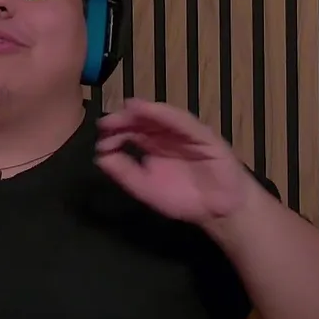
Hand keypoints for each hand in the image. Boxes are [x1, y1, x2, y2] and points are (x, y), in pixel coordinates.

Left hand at [95, 99, 255, 224]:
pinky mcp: (203, 136)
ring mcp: (185, 133)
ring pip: (162, 117)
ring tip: (127, 108)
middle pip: (143, 120)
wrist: (218, 211)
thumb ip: (124, 174)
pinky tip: (151, 111)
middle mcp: (167, 135)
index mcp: (152, 146)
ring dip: (144, 111)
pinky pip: (184, 123)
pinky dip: (167, 115)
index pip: (130, 132)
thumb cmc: (184, 199)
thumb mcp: (146, 189)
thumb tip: (100, 157)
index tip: (101, 138)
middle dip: (124, 119)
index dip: (115, 132)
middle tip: (107, 122)